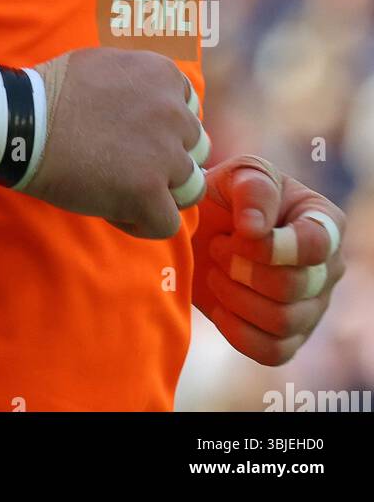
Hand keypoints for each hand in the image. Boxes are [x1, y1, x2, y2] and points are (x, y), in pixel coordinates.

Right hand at [21, 48, 207, 237]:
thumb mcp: (105, 63)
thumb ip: (140, 80)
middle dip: (166, 160)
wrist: (22, 122)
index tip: (133, 136)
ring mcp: (164, 155)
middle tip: (125, 164)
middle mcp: (174, 112)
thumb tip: (154, 97)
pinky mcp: (148, 193)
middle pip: (192, 150)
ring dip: (161, 192)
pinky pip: (166, 222)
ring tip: (123, 189)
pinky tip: (113, 208)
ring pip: (189, 188)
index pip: (189, 113)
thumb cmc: (53, 92)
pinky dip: (141, 222)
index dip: (164, 130)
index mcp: (164, 75)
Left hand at [191, 156, 345, 365]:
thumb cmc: (227, 196)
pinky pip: (271, 352)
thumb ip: (253, 189)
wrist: (200, 230)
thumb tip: (255, 228)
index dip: (273, 244)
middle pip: (294, 286)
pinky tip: (220, 304)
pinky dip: (236, 329)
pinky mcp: (288, 339)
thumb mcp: (239, 174)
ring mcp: (311, 308)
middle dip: (244, 267)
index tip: (239, 230)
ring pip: (282, 321)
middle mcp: (328, 269)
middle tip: (218, 246)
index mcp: (324, 222)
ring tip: (217, 270)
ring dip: (236, 295)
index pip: (315, 245)